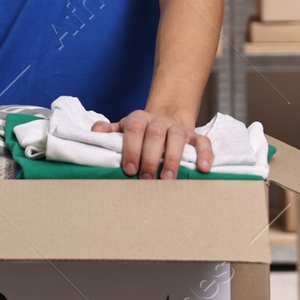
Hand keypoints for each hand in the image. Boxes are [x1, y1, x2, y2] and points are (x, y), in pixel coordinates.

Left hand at [96, 110, 213, 179]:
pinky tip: (203, 169)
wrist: (166, 119)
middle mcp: (159, 121)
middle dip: (150, 157)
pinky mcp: (195, 136)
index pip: (133, 129)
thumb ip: (109, 131)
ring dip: (172, 158)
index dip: (131, 148)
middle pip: (154, 134)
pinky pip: (203, 142)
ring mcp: (178, 128)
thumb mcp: (122, 129)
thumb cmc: (141, 132)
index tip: (129, 169)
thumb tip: (94, 132)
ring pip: (177, 137)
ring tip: (167, 180)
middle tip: (146, 179)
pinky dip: (205, 154)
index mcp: (138, 119)